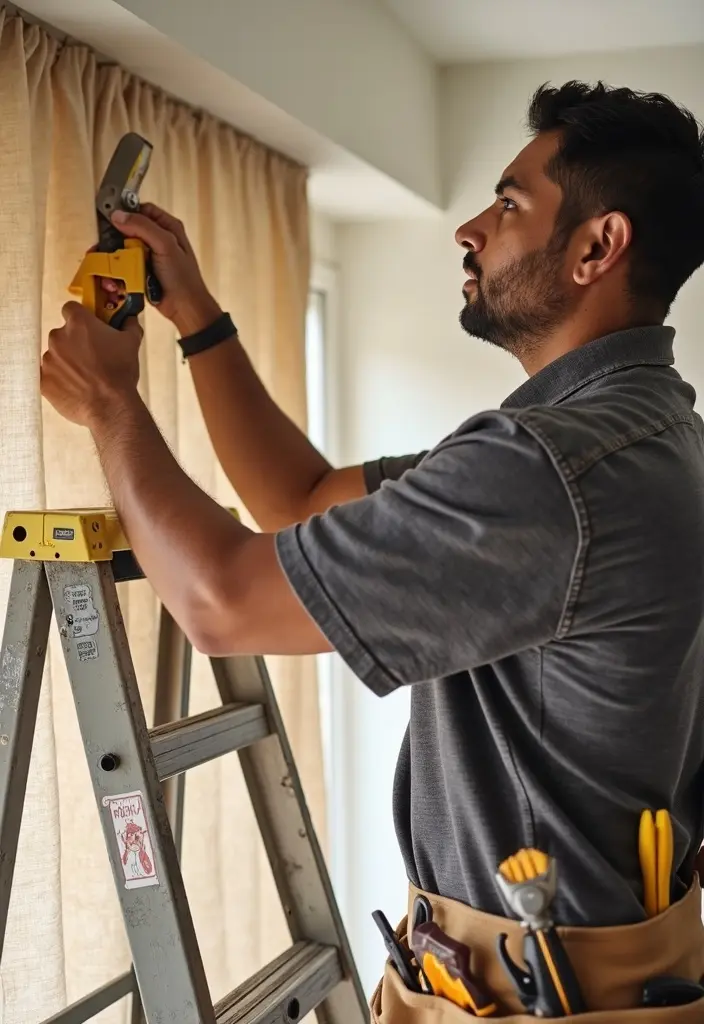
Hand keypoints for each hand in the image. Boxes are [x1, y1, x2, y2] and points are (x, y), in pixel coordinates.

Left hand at [41, 302, 141, 427]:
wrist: (111, 406)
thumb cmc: (120, 372)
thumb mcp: (132, 344)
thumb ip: (129, 325)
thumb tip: (129, 319)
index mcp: (78, 323)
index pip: (71, 309)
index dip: (80, 318)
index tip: (88, 329)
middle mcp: (58, 337)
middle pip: (62, 334)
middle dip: (74, 343)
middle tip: (91, 358)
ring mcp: (48, 360)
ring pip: (55, 356)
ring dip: (66, 363)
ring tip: (84, 378)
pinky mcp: (43, 381)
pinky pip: (49, 376)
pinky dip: (59, 380)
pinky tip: (74, 387)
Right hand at [106, 204, 221, 335]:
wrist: (184, 308)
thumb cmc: (182, 278)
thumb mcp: (165, 246)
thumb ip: (144, 227)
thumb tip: (118, 215)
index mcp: (168, 227)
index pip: (142, 209)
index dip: (127, 212)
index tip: (110, 217)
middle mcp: (158, 239)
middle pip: (130, 229)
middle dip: (115, 235)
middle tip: (102, 242)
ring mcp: (150, 255)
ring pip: (125, 247)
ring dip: (115, 253)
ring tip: (103, 258)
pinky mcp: (143, 270)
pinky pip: (125, 263)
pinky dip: (118, 267)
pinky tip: (112, 272)